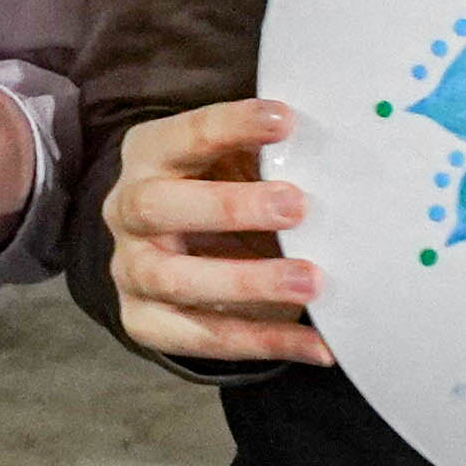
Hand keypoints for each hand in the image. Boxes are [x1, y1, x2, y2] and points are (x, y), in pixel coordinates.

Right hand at [100, 97, 326, 366]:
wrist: (172, 250)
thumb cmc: (219, 190)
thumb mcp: (234, 162)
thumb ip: (266, 155)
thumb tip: (338, 154)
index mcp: (149, 156)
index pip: (182, 136)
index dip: (230, 126)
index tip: (285, 120)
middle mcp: (127, 211)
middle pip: (157, 207)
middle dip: (228, 207)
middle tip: (296, 206)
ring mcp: (131, 270)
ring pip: (175, 280)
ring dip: (248, 281)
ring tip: (311, 282)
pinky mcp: (145, 321)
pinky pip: (203, 338)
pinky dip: (264, 342)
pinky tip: (318, 345)